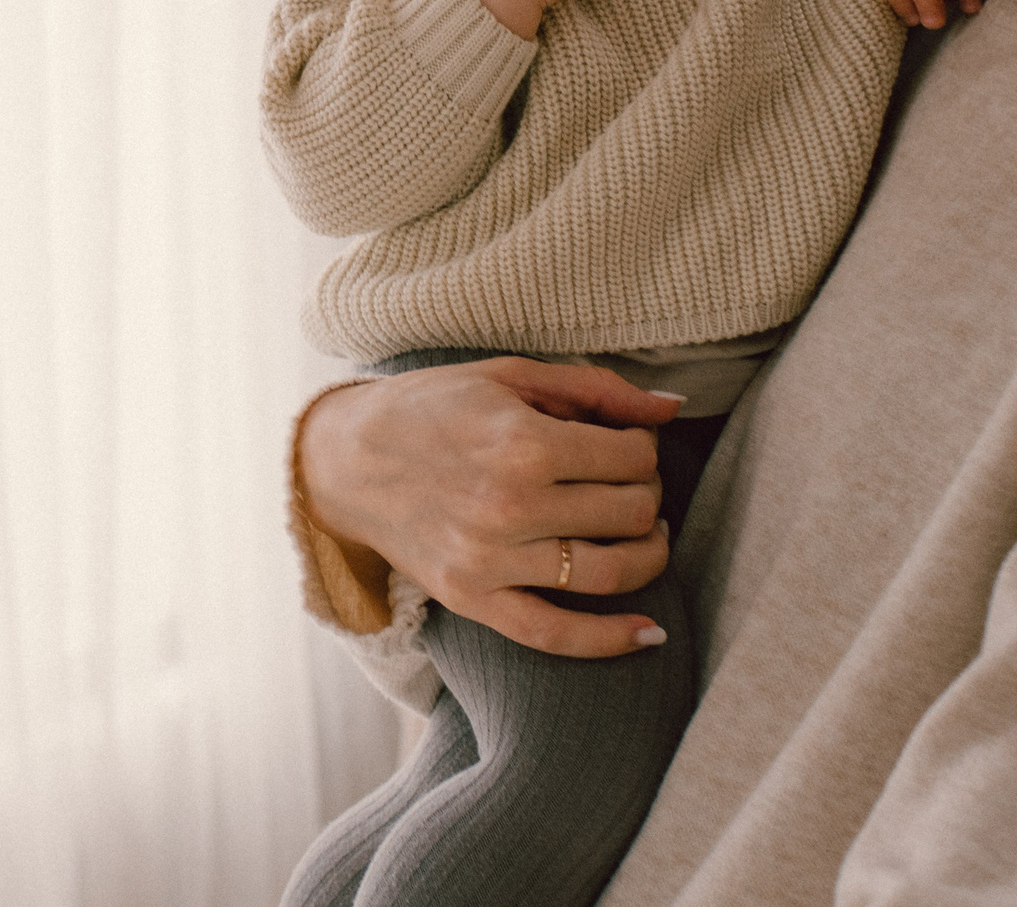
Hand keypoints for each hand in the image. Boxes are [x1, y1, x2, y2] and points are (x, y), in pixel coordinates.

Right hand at [297, 359, 681, 657]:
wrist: (343, 458)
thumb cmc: (430, 407)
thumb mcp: (507, 376)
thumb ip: (595, 389)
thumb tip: (672, 408)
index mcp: (522, 443)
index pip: (632, 457)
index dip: (643, 448)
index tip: (625, 444)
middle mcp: (511, 506)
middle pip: (632, 512)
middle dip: (647, 493)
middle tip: (629, 483)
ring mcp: (491, 560)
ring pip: (612, 571)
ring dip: (650, 554)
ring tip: (646, 537)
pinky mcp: (473, 599)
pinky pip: (557, 634)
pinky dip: (612, 640)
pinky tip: (650, 631)